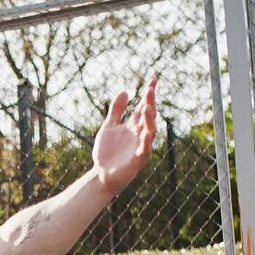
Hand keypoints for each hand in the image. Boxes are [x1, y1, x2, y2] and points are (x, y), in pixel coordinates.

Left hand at [92, 77, 157, 195]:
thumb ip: (116, 111)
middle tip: (149, 90)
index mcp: (133, 126)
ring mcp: (140, 146)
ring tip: (146, 108)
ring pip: (150, 131)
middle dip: (150, 103)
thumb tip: (125, 91)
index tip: (153, 79)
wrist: (100, 174)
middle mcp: (139, 134)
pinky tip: (146, 132)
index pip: (144, 106)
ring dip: (149, 120)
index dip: (148, 94)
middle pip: (148, 116)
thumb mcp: (108, 127)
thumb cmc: (106, 152)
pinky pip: (145, 149)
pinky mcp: (138, 160)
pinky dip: (146, 141)